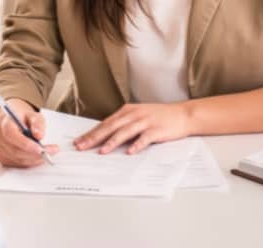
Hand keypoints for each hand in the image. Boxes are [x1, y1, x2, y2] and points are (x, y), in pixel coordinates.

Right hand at [0, 98, 58, 167]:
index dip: (25, 143)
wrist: (14, 122)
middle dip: (35, 154)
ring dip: (34, 159)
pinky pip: (17, 164)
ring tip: (47, 152)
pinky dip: (30, 162)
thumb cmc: (23, 118)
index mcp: (4, 123)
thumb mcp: (33, 115)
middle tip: (51, 151)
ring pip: (18, 159)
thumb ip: (37, 123)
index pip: (11, 135)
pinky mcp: (2, 158)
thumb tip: (39, 135)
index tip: (40, 148)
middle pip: (15, 150)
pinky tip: (37, 156)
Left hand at [73, 102, 192, 154]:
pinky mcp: (157, 130)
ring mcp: (145, 122)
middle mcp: (134, 115)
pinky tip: (130, 152)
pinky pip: (145, 138)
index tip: (79, 141)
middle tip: (82, 146)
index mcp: (127, 111)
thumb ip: (123, 124)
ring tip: (102, 151)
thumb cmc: (159, 117)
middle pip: (111, 127)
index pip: (105, 123)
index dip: (91, 132)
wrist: (183, 114)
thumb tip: (105, 136)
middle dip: (95, 137)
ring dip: (112, 141)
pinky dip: (137, 145)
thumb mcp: (138, 116)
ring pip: (125, 132)